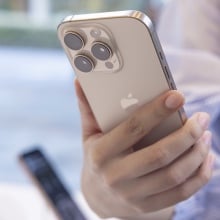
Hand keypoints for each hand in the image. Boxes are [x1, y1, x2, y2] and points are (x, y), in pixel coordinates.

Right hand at [74, 79, 213, 218]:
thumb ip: (88, 109)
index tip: (177, 96)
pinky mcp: (147, 207)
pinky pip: (180, 193)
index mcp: (100, 153)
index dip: (156, 111)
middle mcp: (115, 176)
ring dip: (196, 153)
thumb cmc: (96, 158)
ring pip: (174, 175)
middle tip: (202, 118)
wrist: (97, 196)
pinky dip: (200, 175)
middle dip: (187, 134)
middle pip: (159, 154)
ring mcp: (132, 195)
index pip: (132, 129)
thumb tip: (79, 81)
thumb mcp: (89, 134)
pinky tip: (207, 159)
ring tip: (206, 135)